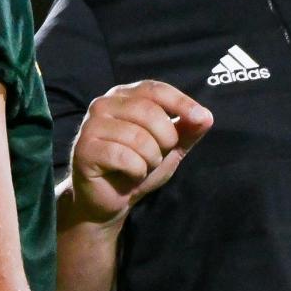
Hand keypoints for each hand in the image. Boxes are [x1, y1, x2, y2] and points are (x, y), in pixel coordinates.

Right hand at [69, 81, 211, 225]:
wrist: (109, 200)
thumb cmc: (138, 167)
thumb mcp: (170, 148)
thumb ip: (187, 130)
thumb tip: (206, 116)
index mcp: (124, 96)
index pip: (155, 89)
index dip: (181, 102)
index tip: (201, 118)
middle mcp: (104, 104)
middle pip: (149, 112)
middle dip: (165, 139)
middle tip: (159, 156)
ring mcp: (91, 126)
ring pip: (137, 137)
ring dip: (150, 159)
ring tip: (142, 167)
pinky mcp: (84, 149)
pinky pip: (122, 156)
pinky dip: (136, 171)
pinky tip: (130, 175)